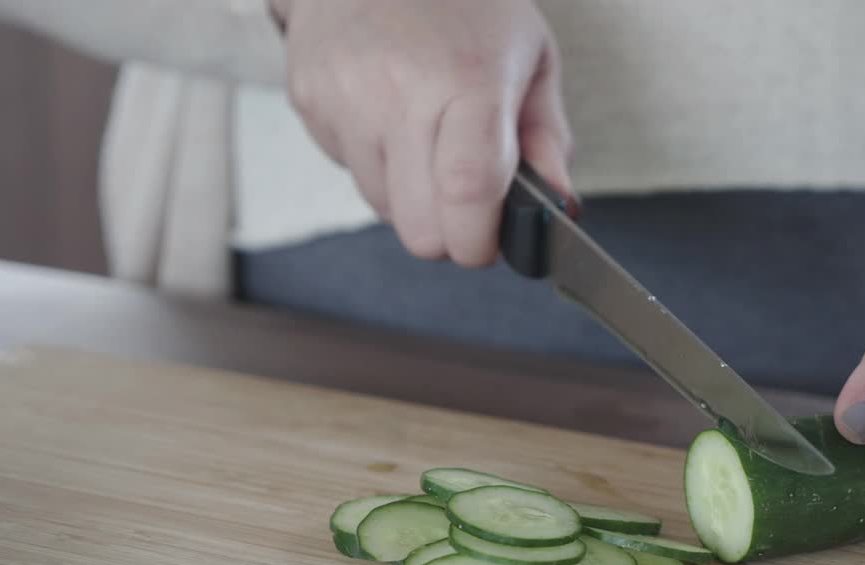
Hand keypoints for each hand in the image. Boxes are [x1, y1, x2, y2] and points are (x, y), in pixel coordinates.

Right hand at [270, 0, 571, 265]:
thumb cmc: (466, 3)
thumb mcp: (531, 55)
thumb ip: (547, 137)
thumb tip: (556, 205)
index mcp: (468, 79)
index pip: (467, 193)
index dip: (480, 239)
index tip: (491, 241)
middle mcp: (399, 91)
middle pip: (420, 228)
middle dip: (448, 231)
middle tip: (464, 197)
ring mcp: (345, 98)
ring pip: (382, 207)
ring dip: (410, 195)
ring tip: (424, 135)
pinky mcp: (309, 101)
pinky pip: (348, 172)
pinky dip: (375, 162)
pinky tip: (387, 113)